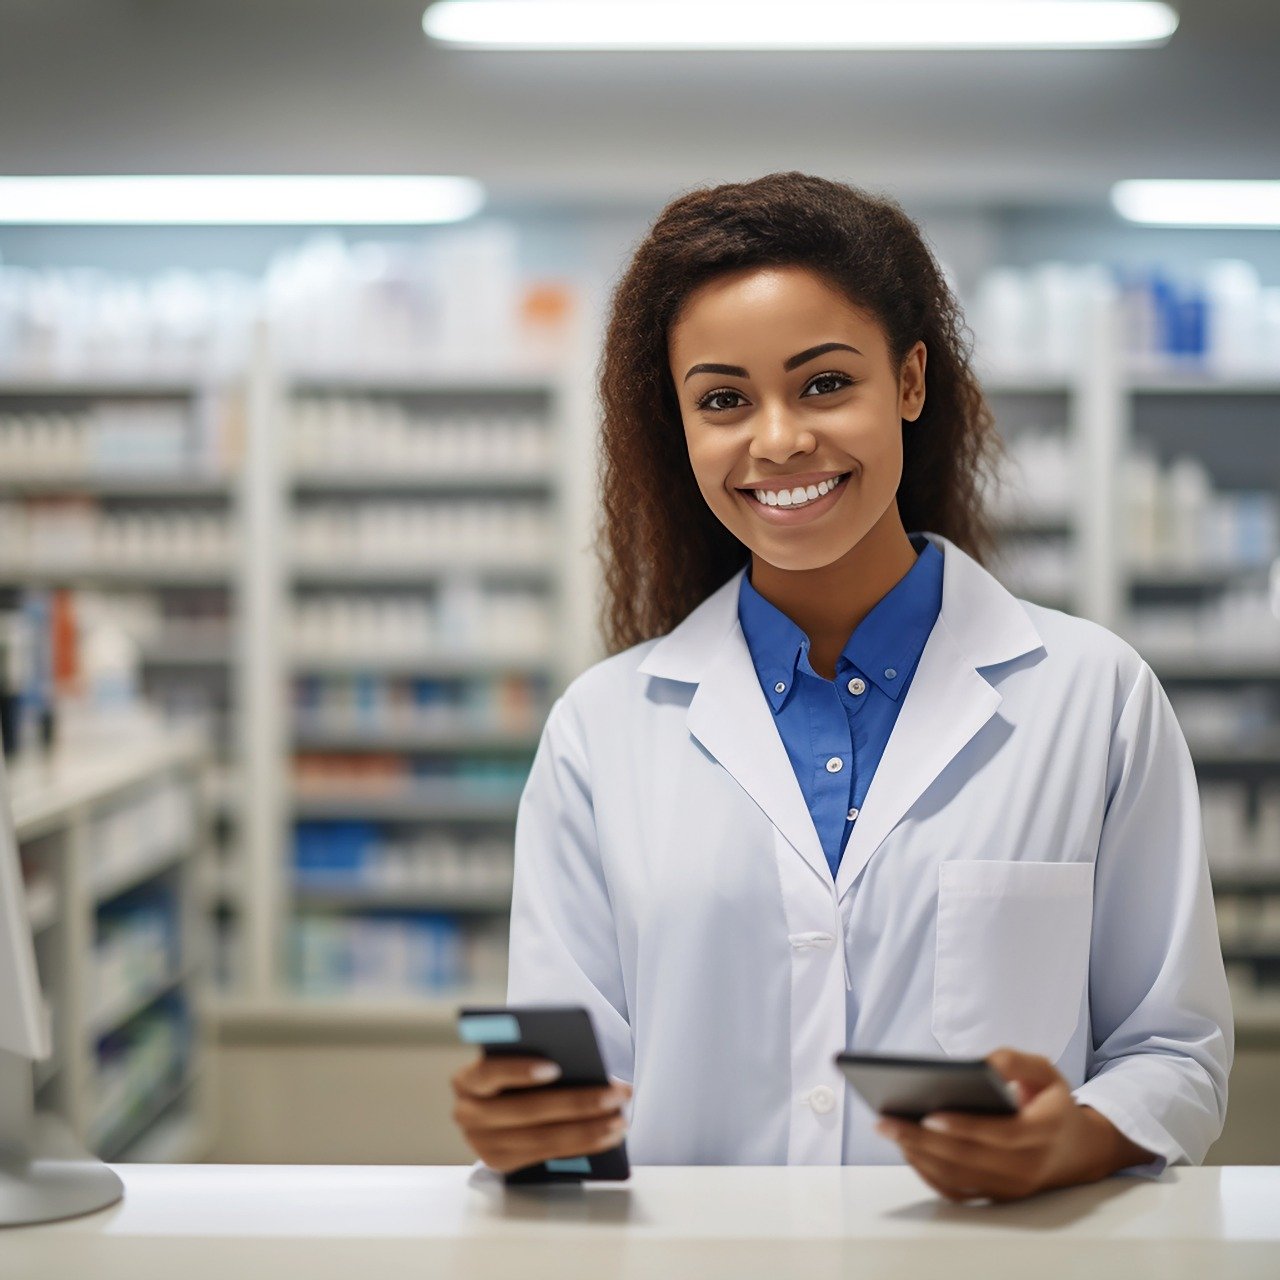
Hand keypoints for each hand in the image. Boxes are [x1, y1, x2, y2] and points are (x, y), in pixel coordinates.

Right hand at [451, 1053, 631, 1173]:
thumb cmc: (514, 1072)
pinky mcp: (500, 1164)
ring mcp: (482, 1144)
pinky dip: (583, 1145)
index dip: (520, 1071)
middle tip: (618, 1093)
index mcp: (466, 1080)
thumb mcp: (516, 1059)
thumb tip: (585, 1071)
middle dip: (578, 1102)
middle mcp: (467, 1114)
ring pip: (541, 1140)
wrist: (494, 1100)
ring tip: (621, 1118)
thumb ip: (537, 1061)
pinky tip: (609, 1134)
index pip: (489, 1073)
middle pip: (527, 1111)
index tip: (555, 1067)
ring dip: (588, 1129)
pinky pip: (547, 1156)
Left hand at [874, 1047, 1153, 1203]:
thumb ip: (1015, 1061)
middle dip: (924, 1140)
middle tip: (887, 1121)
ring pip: (960, 1178)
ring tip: (889, 1131)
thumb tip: (981, 1065)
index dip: (966, 1127)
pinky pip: (959, 1191)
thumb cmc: (1051, 1102)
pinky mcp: (997, 1196)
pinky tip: (908, 1151)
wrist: (1077, 1148)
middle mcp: (1029, 1165)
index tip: (929, 1115)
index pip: (1003, 1134)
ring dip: (920, 1157)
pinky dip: (929, 1174)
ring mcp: (1012, 1186)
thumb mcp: (1045, 1071)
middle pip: (971, 1158)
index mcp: (1045, 1130)